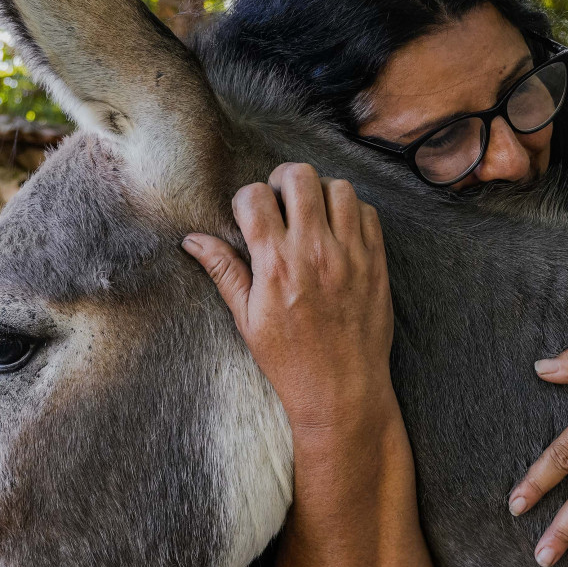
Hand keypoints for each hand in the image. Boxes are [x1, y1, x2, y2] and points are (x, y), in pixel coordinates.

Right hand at [184, 163, 394, 431]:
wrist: (342, 389)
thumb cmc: (290, 359)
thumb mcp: (247, 319)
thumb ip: (224, 271)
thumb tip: (192, 240)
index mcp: (276, 265)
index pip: (256, 197)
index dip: (247, 199)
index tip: (250, 215)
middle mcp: (315, 252)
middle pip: (300, 177)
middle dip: (283, 180)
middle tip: (281, 201)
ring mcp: (350, 254)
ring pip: (339, 187)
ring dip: (320, 192)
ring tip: (311, 214)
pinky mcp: (376, 262)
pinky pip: (368, 212)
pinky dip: (352, 211)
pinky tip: (339, 231)